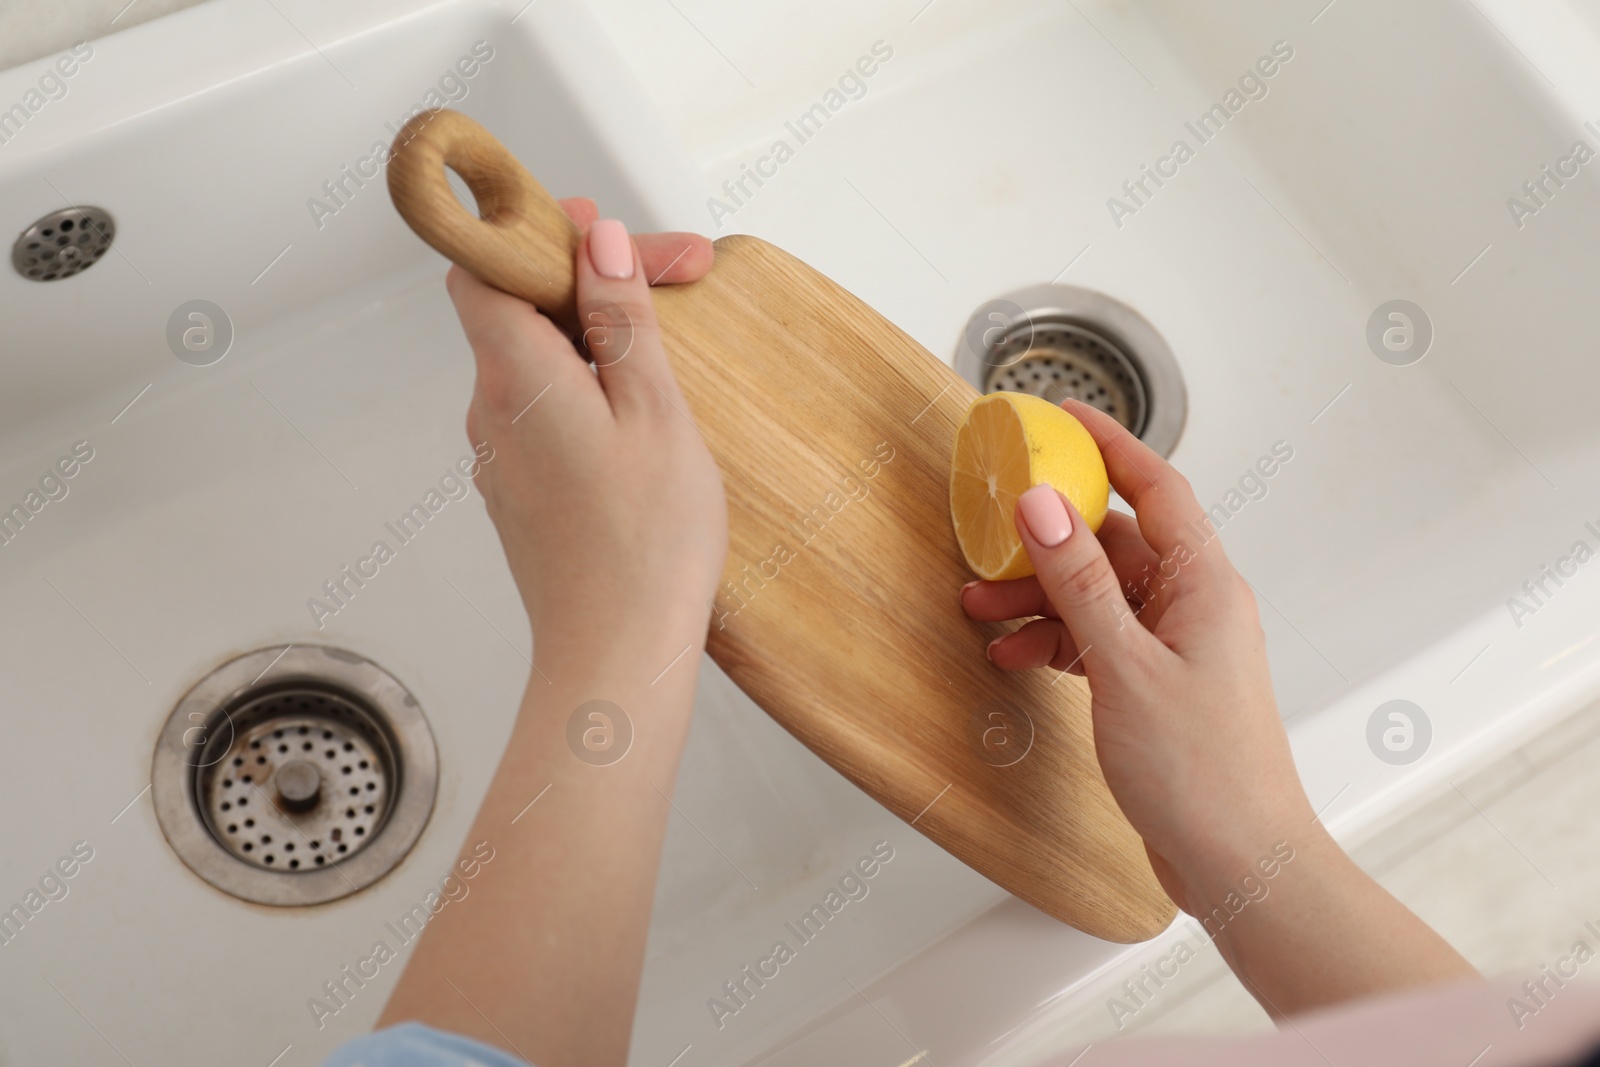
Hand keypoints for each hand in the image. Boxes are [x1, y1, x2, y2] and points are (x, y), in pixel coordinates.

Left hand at [448, 199, 724, 675]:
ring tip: (665, 349)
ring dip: (591, 337)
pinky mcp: (519, 493)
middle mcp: (490, 411)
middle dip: (588, 281)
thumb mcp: (656, 412)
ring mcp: (499, 457)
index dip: (537, 235)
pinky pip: (541, 412)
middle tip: (674, 277)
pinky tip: (640, 415)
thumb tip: (596, 243)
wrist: (616, 657)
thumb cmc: (647, 546)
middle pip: (516, 309)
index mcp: (516, 377)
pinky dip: (583, 389)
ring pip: (533, 362)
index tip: (600, 231)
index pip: (485, 267)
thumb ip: (621, 320)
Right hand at [961, 399, 1311, 909]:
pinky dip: (1055, 640)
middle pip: (1115, 543)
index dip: (1110, 444)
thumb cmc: (1203, 773)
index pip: (1157, 487)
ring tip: (981, 605)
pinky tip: (1015, 654)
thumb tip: (1044, 505)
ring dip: (1041, 596)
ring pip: (1099, 595)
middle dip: (1048, 539)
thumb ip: (1080, 582)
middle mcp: (1195, 607)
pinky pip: (1097, 640)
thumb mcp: (1124, 666)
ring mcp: (1175, 648)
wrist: (1238, 862)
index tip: (1063, 414)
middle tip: (989, 531)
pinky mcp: (1155, 686)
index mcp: (1206, 585)